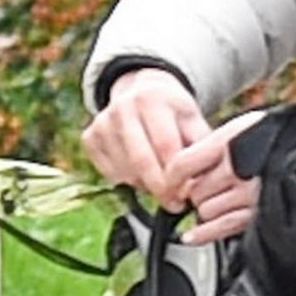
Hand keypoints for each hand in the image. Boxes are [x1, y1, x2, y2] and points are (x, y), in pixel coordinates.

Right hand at [81, 68, 209, 208]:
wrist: (142, 91)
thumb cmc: (173, 112)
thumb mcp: (192, 119)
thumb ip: (201, 146)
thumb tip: (206, 181)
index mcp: (152, 99)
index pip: (165, 145)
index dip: (177, 175)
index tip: (188, 193)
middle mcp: (122, 106)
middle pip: (141, 160)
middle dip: (161, 189)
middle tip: (174, 204)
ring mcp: (102, 122)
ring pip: (125, 171)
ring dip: (146, 186)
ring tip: (162, 183)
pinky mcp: (89, 137)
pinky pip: (110, 174)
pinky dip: (128, 181)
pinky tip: (142, 174)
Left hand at [164, 110, 266, 245]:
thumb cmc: (270, 138)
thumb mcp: (239, 130)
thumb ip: (207, 147)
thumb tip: (175, 173)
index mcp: (230, 140)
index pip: (182, 165)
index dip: (171, 178)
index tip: (170, 184)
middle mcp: (240, 168)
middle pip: (194, 191)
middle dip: (196, 192)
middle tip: (209, 187)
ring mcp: (251, 193)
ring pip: (205, 211)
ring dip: (208, 209)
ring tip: (223, 198)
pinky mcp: (259, 213)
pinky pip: (221, 228)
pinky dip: (203, 234)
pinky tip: (193, 234)